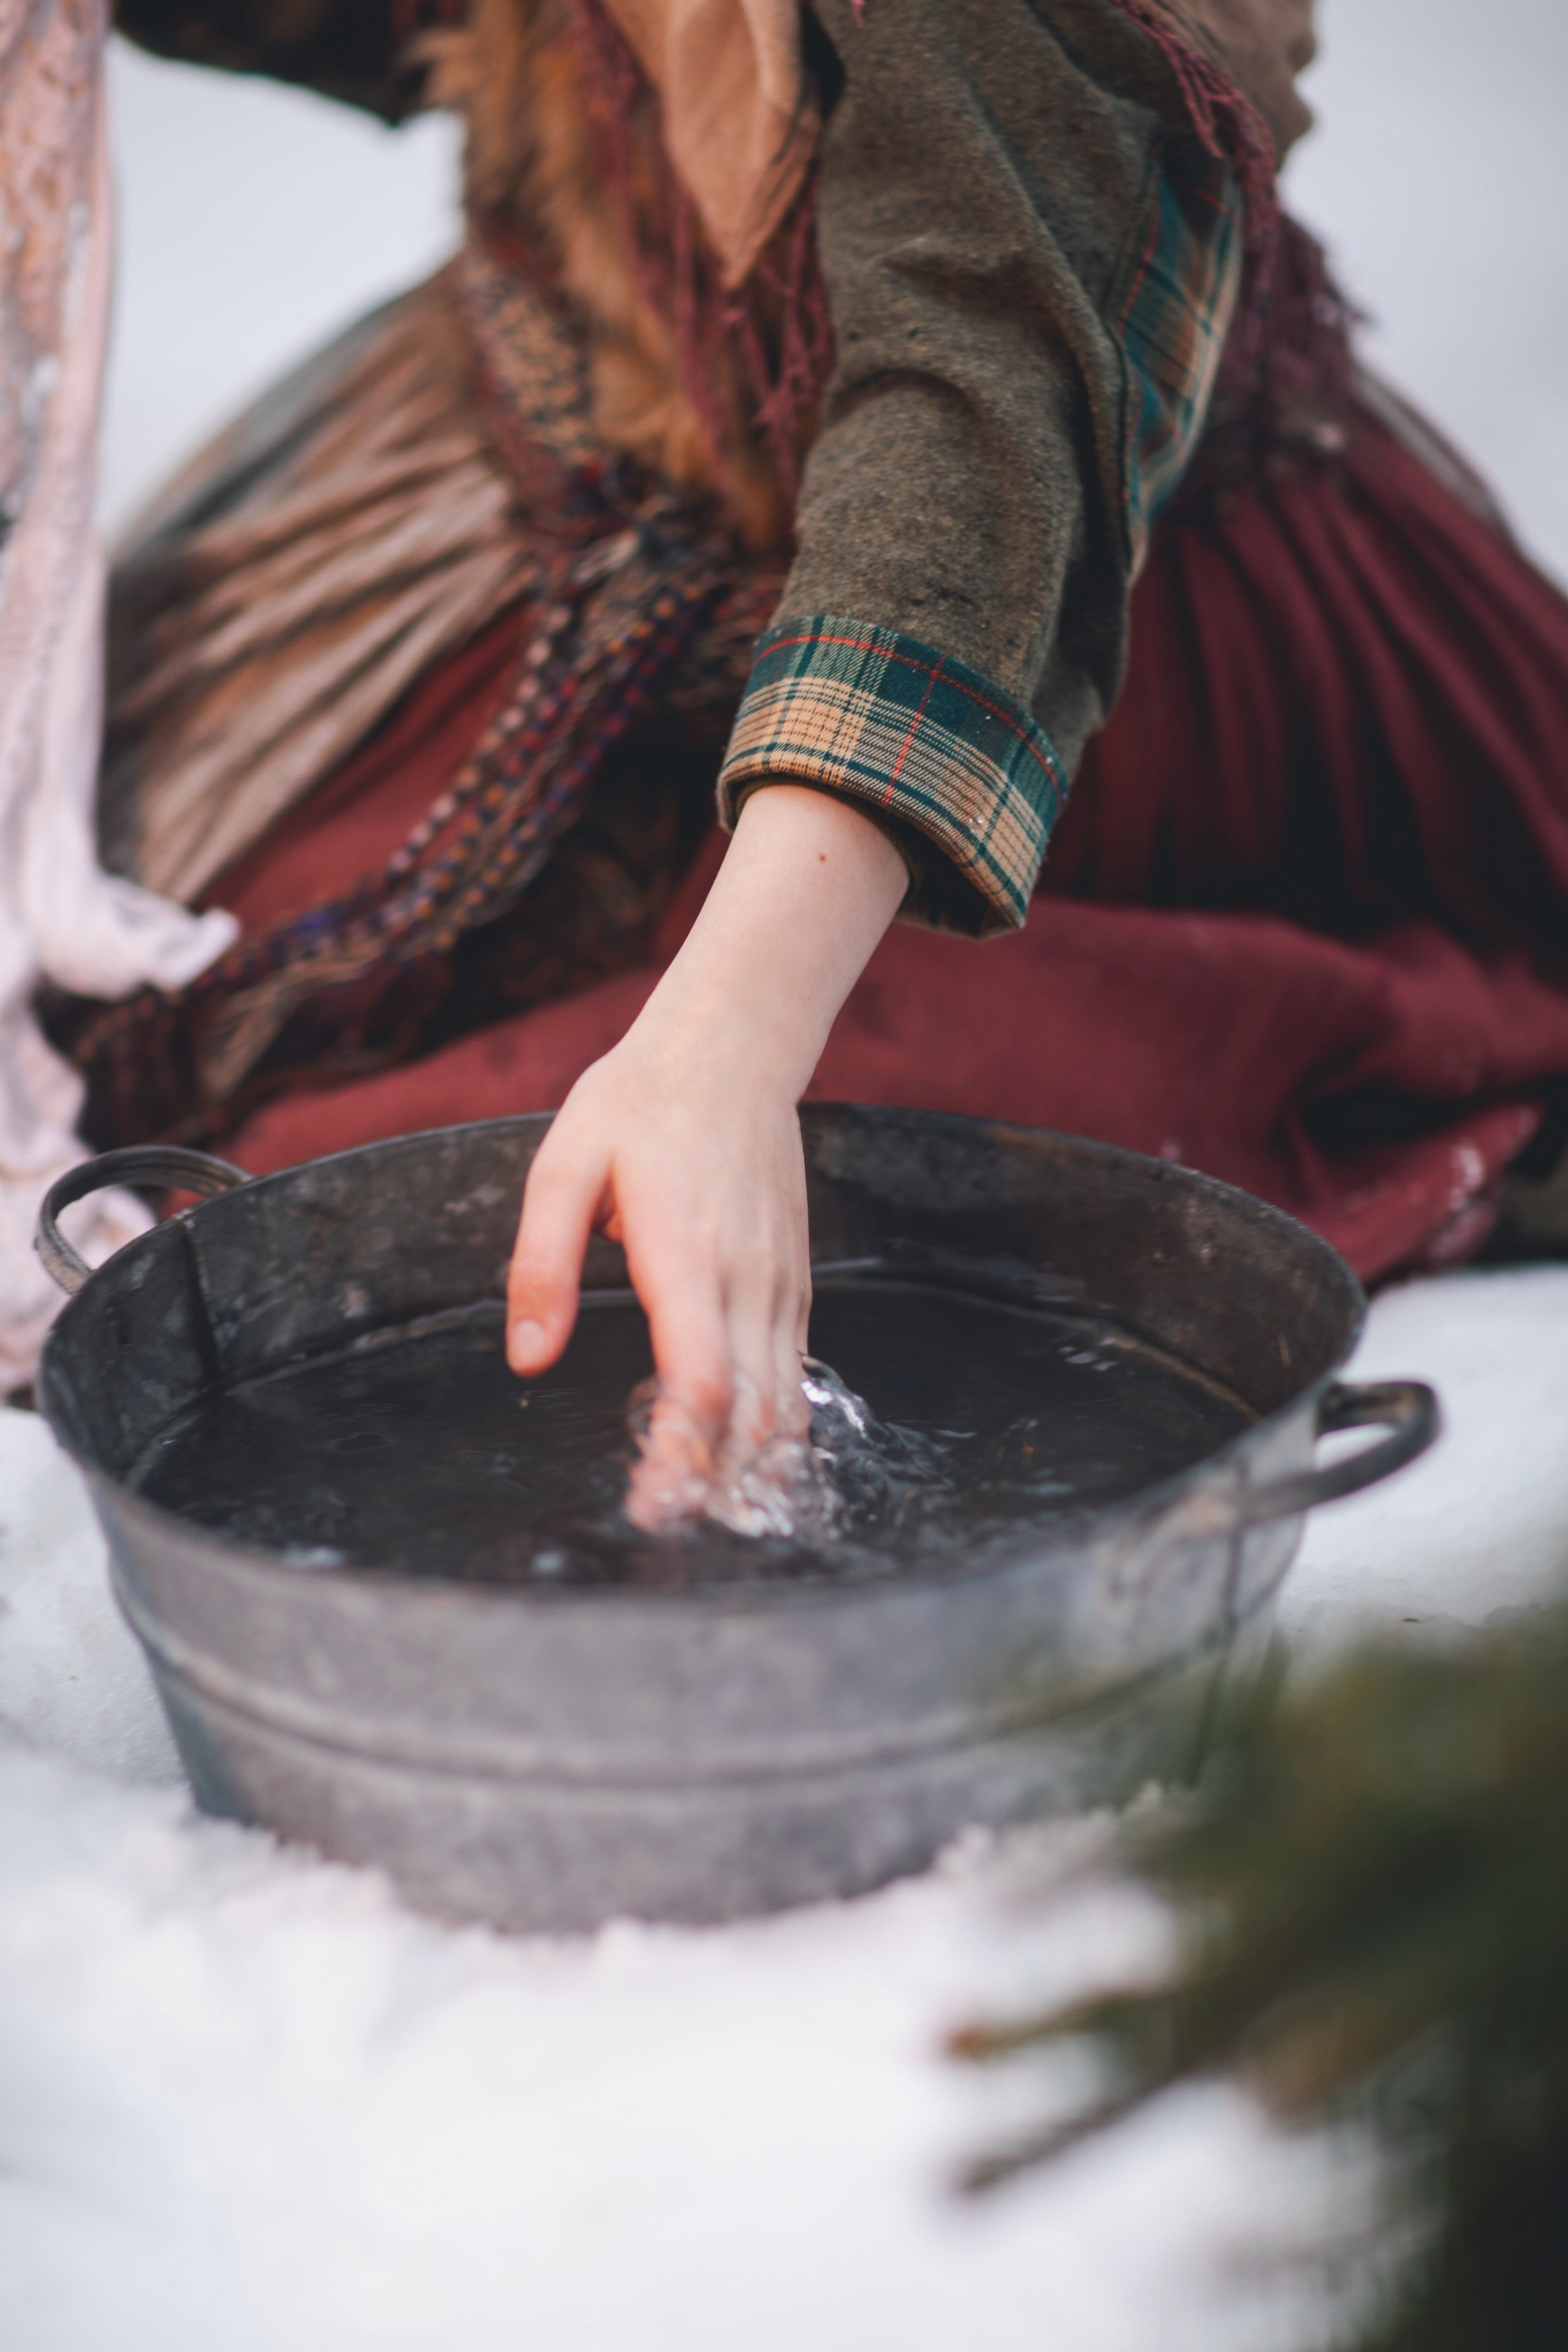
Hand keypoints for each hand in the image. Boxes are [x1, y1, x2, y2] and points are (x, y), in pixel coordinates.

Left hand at [505, 785, 907, 1518]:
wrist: (734, 1048)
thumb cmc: (640, 1103)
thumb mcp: (563, 1164)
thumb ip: (542, 1263)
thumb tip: (528, 1356)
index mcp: (686, 1254)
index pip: (704, 1375)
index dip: (684, 1451)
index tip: (651, 1506)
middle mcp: (746, 1279)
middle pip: (751, 1410)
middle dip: (716, 1483)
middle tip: (671, 1535)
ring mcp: (779, 1283)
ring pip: (784, 1401)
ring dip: (754, 1469)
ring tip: (714, 1525)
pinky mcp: (790, 1282)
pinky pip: (795, 1374)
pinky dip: (778, 1430)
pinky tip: (752, 1472)